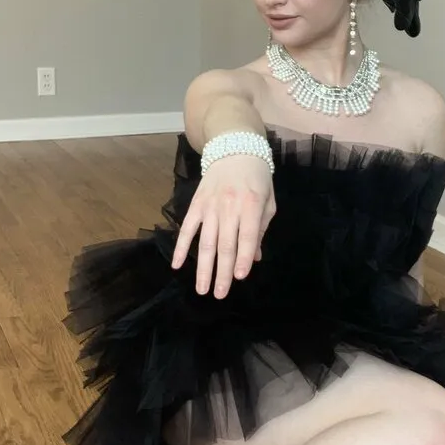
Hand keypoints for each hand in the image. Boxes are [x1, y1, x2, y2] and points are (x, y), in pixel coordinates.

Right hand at [171, 155, 275, 298]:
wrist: (234, 150)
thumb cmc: (257, 179)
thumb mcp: (268, 202)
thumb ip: (261, 230)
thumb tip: (254, 258)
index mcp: (251, 206)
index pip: (248, 236)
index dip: (244, 258)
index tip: (240, 277)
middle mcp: (229, 207)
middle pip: (225, 245)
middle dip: (223, 272)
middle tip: (220, 294)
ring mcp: (210, 206)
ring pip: (205, 242)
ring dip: (203, 267)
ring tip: (203, 288)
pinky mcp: (196, 205)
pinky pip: (187, 229)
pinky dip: (180, 247)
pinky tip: (176, 265)